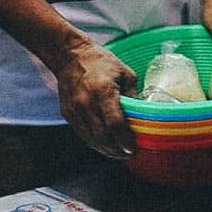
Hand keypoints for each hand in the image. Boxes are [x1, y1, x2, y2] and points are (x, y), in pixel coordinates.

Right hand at [52, 38, 136, 159]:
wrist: (71, 57)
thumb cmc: (102, 62)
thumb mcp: (125, 74)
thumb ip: (133, 95)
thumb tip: (143, 113)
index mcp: (103, 92)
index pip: (115, 124)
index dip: (124, 140)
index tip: (133, 148)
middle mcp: (87, 103)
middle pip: (102, 136)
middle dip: (116, 150)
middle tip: (128, 154)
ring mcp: (75, 110)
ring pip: (90, 139)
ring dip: (105, 150)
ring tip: (118, 153)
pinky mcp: (68, 113)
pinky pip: (82, 134)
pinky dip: (94, 142)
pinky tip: (104, 144)